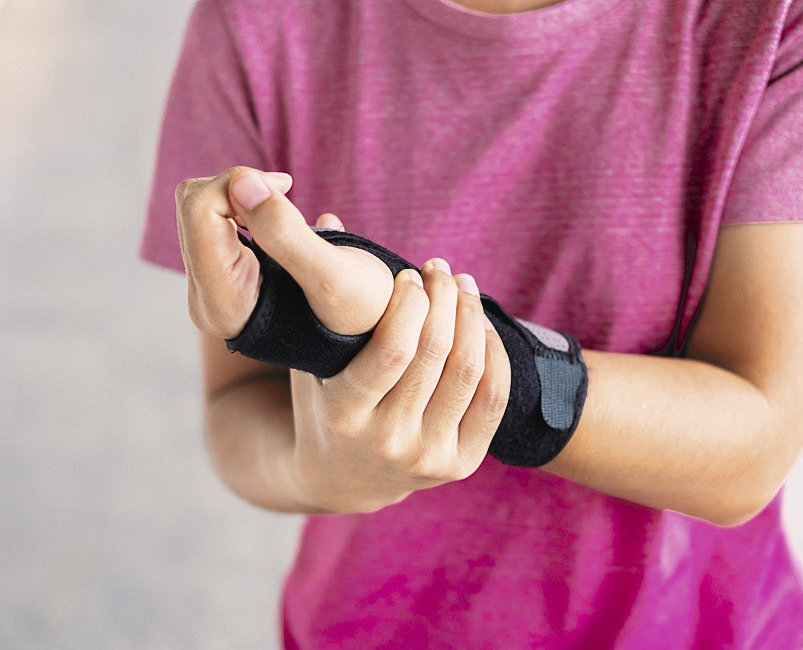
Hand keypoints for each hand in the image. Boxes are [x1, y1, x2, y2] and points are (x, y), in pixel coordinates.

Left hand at [175, 166, 393, 338]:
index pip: (200, 209)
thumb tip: (239, 182)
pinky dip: (247, 209)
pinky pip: (213, 219)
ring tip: (289, 218)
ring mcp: (212, 289)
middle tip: (288, 195)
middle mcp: (208, 299)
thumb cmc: (364, 311)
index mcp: (225, 303)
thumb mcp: (335, 274)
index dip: (242, 182)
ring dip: (246, 198)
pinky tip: (282, 228)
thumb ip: (286, 232)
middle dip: (241, 187)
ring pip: (201, 208)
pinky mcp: (222, 276)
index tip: (287, 188)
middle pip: (194, 204)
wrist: (372, 334)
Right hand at [289, 246, 511, 512]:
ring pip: (468, 371)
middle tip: (440, 270)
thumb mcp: (310, 359)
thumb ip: (319, 296)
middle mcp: (387, 441)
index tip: (410, 276)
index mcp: (344, 413)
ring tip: (462, 287)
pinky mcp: (458, 467)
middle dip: (443, 298)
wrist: (341, 479)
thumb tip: (328, 217)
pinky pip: (492, 397)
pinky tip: (480, 325)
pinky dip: (492, 353)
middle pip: (436, 354)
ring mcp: (426, 458)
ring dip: (471, 317)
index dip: (410, 303)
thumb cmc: (323, 403)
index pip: (393, 350)